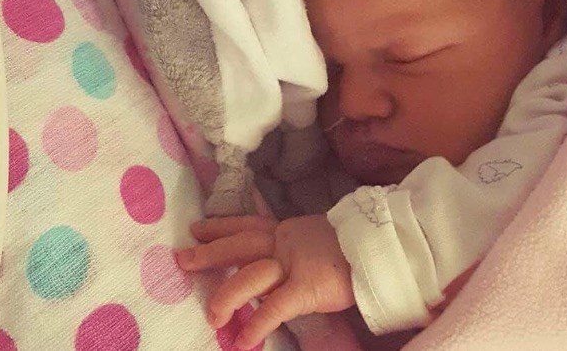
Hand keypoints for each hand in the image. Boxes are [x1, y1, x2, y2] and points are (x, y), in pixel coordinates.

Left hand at [177, 215, 354, 348]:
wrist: (383, 250)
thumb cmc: (355, 248)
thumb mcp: (319, 241)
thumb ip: (298, 249)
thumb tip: (280, 262)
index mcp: (289, 232)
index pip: (248, 225)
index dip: (221, 227)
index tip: (197, 229)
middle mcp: (287, 244)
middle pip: (241, 245)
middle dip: (210, 253)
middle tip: (183, 259)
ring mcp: (296, 265)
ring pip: (252, 276)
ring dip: (227, 296)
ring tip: (212, 317)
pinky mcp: (308, 288)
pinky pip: (276, 307)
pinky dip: (258, 324)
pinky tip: (243, 340)